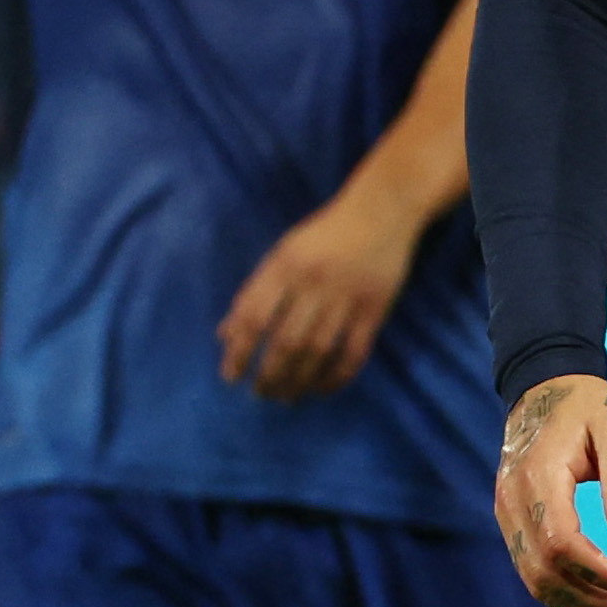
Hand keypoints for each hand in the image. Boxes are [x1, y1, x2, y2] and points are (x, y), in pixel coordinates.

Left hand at [219, 192, 421, 400]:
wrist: (381, 210)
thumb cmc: (324, 234)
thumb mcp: (282, 254)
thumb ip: (254, 292)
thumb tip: (225, 335)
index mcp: (285, 266)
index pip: (255, 316)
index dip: (239, 351)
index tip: (231, 377)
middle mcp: (314, 282)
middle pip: (287, 341)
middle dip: (270, 375)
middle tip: (261, 393)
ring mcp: (347, 297)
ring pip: (318, 352)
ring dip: (299, 381)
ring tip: (287, 396)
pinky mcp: (375, 309)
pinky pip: (354, 352)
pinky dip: (337, 377)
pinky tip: (322, 389)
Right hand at [500, 374, 606, 606]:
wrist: (543, 388)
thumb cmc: (586, 407)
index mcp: (537, 477)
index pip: (560, 542)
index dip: (595, 572)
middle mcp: (512, 502)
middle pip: (543, 570)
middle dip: (589, 600)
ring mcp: (506, 515)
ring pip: (534, 577)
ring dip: (577, 604)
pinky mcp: (510, 522)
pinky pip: (531, 567)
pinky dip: (562, 591)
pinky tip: (596, 598)